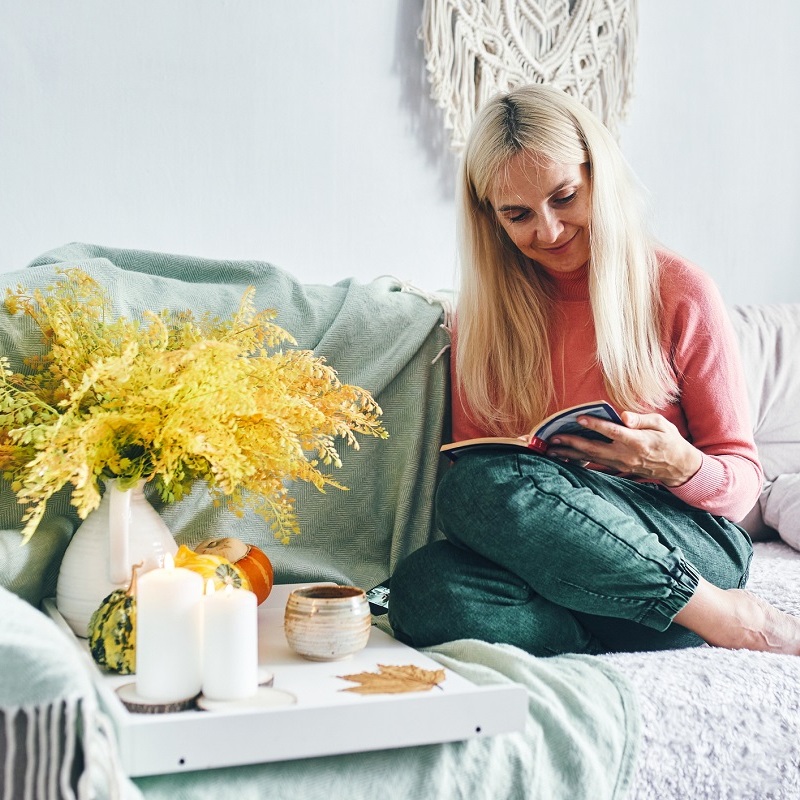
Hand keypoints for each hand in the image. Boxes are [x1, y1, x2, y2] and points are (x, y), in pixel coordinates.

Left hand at [546, 411, 702, 485]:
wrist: (678, 467)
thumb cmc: (669, 440)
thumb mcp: (662, 424)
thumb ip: (642, 419)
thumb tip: (624, 416)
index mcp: (638, 441)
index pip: (613, 432)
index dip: (595, 425)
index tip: (579, 418)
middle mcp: (626, 454)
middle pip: (595, 449)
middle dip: (572, 443)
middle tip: (553, 438)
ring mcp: (621, 464)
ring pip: (591, 459)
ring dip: (570, 454)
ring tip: (551, 450)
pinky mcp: (618, 468)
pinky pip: (595, 465)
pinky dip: (579, 462)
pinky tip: (566, 458)